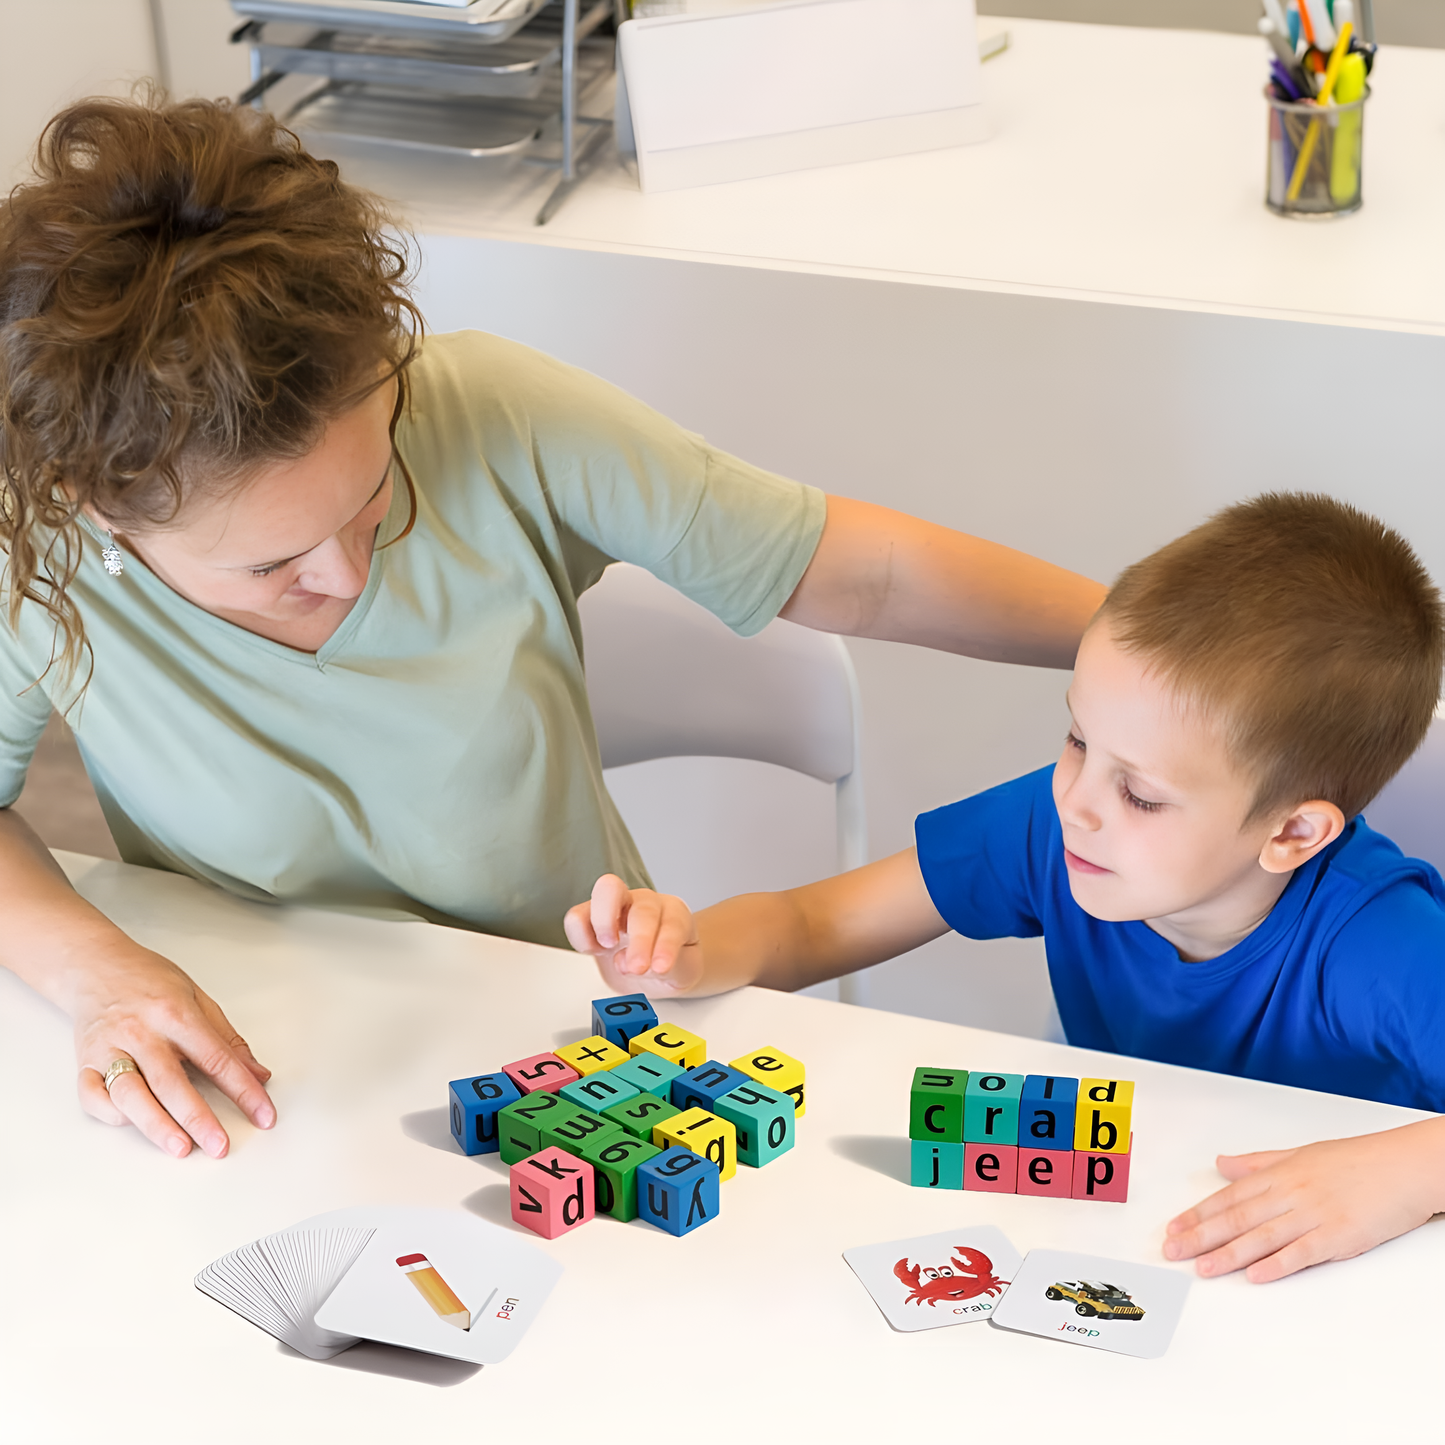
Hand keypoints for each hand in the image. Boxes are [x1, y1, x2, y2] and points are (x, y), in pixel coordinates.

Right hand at [72, 943, 275, 1158]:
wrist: (95, 965)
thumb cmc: (148, 980)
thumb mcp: (197, 998)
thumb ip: (227, 1039)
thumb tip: (258, 1074)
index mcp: (175, 1013)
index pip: (217, 1058)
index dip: (243, 1090)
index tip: (262, 1114)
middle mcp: (141, 1032)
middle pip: (172, 1082)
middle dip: (199, 1118)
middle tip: (220, 1144)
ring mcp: (109, 1048)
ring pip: (131, 1094)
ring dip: (156, 1125)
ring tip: (181, 1147)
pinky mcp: (84, 1063)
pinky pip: (94, 1097)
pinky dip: (114, 1115)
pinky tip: (136, 1123)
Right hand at [563, 874, 702, 994]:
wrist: (656, 967)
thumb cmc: (673, 964)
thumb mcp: (683, 971)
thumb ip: (668, 968)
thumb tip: (635, 965)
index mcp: (674, 913)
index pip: (673, 924)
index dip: (666, 946)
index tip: (661, 968)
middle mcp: (646, 903)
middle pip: (642, 908)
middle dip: (639, 940)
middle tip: (636, 968)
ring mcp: (618, 906)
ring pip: (606, 890)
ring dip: (604, 920)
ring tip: (607, 946)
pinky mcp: (591, 918)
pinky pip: (577, 916)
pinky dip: (580, 934)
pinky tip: (594, 950)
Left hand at [1163, 1117, 1444, 1281]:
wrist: (1404, 1166)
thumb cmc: (1357, 1160)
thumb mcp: (1300, 1154)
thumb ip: (1258, 1163)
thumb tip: (1223, 1164)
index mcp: (1278, 1174)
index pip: (1229, 1197)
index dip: (1198, 1214)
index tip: (1174, 1228)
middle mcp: (1290, 1193)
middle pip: (1237, 1218)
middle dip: (1200, 1235)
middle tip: (1173, 1250)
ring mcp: (1313, 1215)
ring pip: (1261, 1236)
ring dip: (1228, 1254)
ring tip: (1202, 1267)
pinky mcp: (1338, 1235)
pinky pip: (1301, 1252)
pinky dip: (1277, 1264)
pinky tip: (1255, 1275)